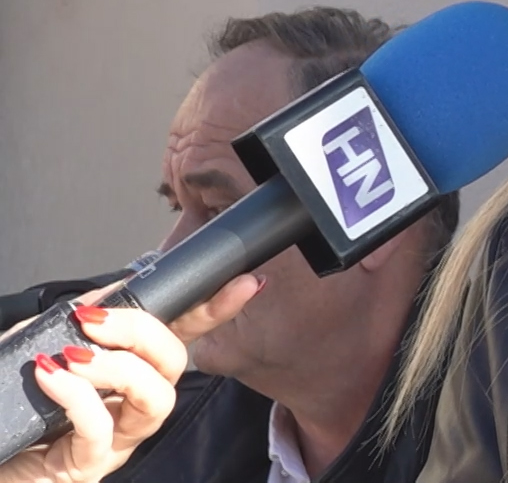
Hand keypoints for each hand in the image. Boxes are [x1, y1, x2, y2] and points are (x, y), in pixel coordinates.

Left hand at [0, 274, 258, 482]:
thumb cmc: (6, 409)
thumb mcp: (37, 350)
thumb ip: (69, 323)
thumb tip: (105, 295)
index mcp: (125, 380)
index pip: (180, 339)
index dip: (214, 311)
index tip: (244, 283)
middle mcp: (129, 411)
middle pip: (176, 366)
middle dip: (145, 332)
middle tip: (96, 321)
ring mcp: (113, 443)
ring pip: (157, 400)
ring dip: (119, 368)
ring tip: (73, 357)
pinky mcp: (84, 468)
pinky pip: (101, 430)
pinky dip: (79, 397)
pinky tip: (50, 378)